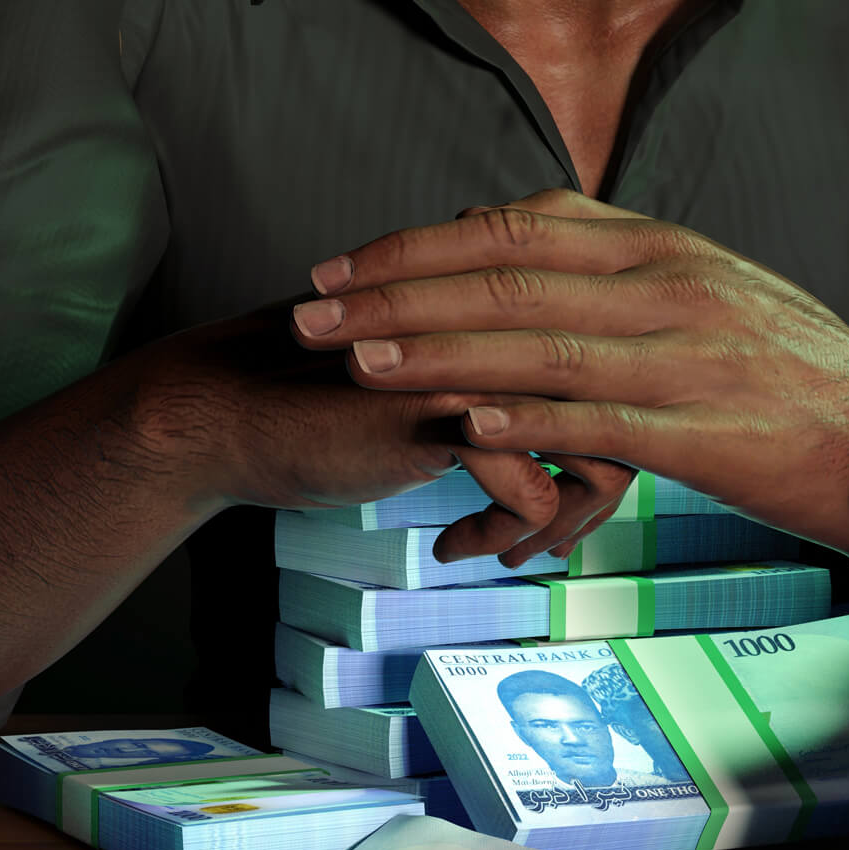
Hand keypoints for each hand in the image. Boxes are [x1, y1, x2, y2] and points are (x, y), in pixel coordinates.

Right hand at [130, 303, 640, 566]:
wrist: (228, 412)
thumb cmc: (326, 401)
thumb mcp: (429, 380)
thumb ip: (497, 381)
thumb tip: (567, 435)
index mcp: (510, 299)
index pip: (613, 366)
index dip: (608, 441)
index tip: (572, 496)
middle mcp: (508, 320)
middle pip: (620, 410)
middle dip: (597, 492)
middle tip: (556, 537)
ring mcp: (483, 362)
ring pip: (593, 453)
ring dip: (564, 518)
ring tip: (519, 550)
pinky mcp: (448, 416)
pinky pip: (531, 494)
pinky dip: (503, 533)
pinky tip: (453, 547)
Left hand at [285, 190, 848, 600]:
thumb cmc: (788, 382)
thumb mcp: (708, 295)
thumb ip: (614, 268)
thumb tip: (510, 234)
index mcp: (667, 248)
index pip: (519, 227)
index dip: (417, 243)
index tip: (339, 264)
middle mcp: (674, 287)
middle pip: (508, 277)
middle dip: (395, 292)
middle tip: (308, 311)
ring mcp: (692, 358)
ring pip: (541, 345)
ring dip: (437, 353)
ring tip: (355, 361)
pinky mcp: (709, 433)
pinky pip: (600, 420)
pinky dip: (524, 419)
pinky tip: (457, 426)